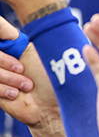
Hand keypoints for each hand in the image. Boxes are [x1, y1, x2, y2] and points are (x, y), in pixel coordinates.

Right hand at [0, 16, 64, 136]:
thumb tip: (11, 28)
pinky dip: (4, 88)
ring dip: (9, 77)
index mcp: (13, 45)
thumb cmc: (54, 81)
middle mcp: (3, 57)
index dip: (1, 30)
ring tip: (26, 86)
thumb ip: (26, 38)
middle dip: (5, 60)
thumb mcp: (44, 53)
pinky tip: (16, 94)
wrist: (54, 108)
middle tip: (22, 70)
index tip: (9, 36)